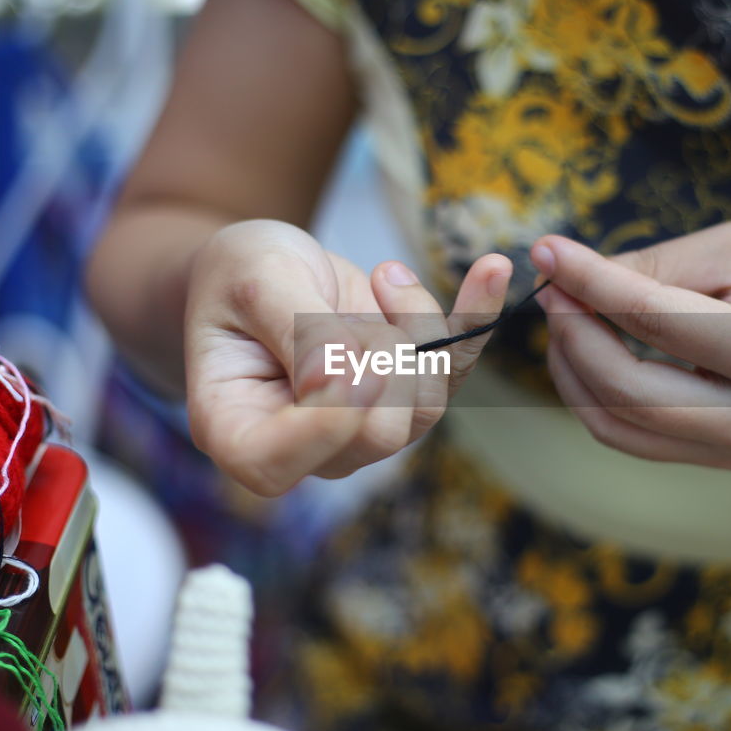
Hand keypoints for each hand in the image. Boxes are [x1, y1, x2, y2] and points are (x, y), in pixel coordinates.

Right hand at [187, 220, 511, 494]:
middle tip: (372, 289)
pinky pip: (454, 370)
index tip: (353, 357)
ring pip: (424, 405)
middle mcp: (307, 447)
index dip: (327, 419)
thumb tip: (340, 381)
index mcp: (239, 435)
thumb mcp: (254, 284)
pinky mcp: (404, 395)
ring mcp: (362, 428)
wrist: (265, 267)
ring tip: (386, 275)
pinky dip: (476, 317)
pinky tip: (492, 271)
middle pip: (376, 435)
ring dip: (422, 327)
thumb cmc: (238, 276)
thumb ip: (297, 333)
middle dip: (389, 357)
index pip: (279, 463)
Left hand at [530, 221, 730, 469]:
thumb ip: (660, 265)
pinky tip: (593, 350)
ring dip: (573, 371)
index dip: (588, 283)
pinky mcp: (722, 461)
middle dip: (572, 336)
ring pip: (616, 425)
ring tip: (568, 317)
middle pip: (623, 390)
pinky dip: (598, 394)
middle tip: (554, 290)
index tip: (546, 251)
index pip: (652, 320)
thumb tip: (575, 277)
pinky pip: (634, 437)